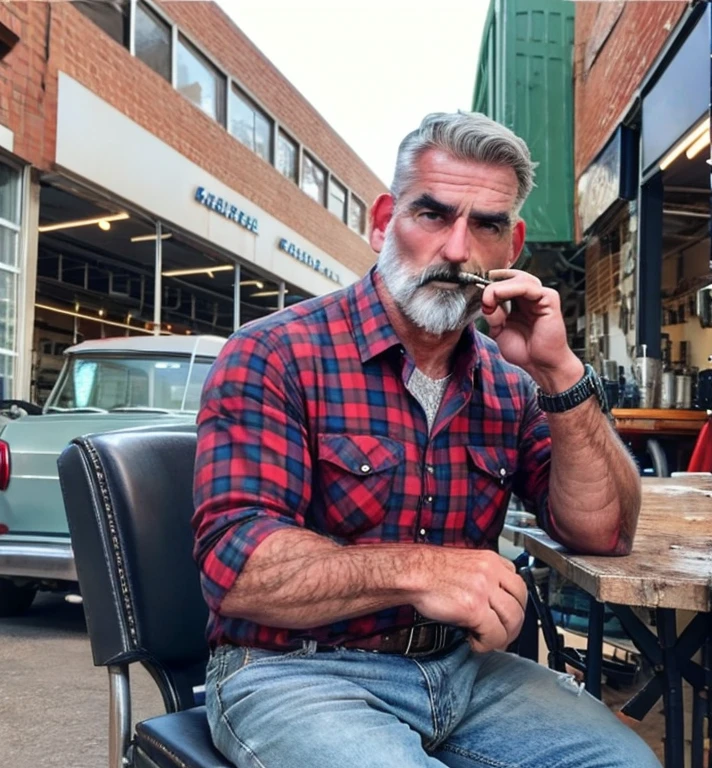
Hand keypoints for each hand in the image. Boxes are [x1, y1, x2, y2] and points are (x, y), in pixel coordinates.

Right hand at [413, 548, 527, 652]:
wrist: (411, 572)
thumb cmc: (428, 570)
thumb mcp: (464, 564)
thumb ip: (482, 577)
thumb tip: (491, 601)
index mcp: (489, 560)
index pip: (518, 584)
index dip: (515, 604)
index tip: (506, 616)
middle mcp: (491, 572)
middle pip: (521, 603)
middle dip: (514, 624)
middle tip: (502, 634)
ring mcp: (484, 589)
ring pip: (513, 620)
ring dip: (504, 636)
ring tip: (489, 640)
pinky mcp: (475, 607)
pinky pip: (495, 633)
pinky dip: (488, 644)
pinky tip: (475, 642)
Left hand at [480, 269, 582, 391]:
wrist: (541, 365)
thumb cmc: (524, 350)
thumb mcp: (499, 331)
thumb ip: (492, 315)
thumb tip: (485, 300)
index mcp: (518, 301)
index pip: (503, 282)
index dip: (488, 284)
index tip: (473, 290)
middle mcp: (530, 296)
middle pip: (511, 276)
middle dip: (492, 283)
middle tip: (481, 296)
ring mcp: (541, 296)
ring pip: (519, 278)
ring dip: (499, 286)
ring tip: (488, 299)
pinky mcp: (549, 299)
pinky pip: (529, 287)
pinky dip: (511, 288)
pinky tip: (498, 297)